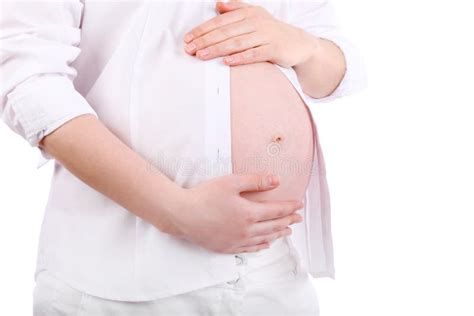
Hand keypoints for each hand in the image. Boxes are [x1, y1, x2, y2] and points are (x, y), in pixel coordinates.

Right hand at [161, 173, 303, 253]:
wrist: (182, 215)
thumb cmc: (205, 196)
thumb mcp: (231, 182)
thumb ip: (255, 181)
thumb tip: (276, 180)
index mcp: (249, 213)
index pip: (276, 211)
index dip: (290, 207)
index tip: (299, 204)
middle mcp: (246, 230)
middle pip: (273, 226)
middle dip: (288, 221)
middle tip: (298, 218)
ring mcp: (237, 241)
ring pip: (264, 239)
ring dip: (278, 235)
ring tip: (287, 232)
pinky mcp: (227, 247)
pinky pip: (250, 249)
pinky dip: (261, 246)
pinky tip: (266, 244)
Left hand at [183, 0, 319, 67]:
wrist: (298, 43)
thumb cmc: (272, 30)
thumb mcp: (255, 15)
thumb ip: (236, 9)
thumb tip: (218, 5)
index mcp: (248, 13)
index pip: (220, 21)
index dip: (203, 29)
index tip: (188, 38)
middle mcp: (256, 22)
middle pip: (225, 32)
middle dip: (205, 40)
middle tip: (190, 49)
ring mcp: (265, 35)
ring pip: (237, 42)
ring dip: (217, 49)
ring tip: (202, 55)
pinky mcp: (274, 49)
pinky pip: (254, 54)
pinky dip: (240, 58)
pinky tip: (227, 61)